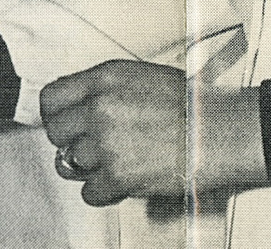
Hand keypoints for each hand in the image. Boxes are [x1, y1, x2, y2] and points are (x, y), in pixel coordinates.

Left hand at [40, 61, 267, 206]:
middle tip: (95, 147)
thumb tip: (78, 107)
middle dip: (72, 142)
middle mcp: (100, 107)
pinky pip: (88, 192)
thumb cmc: (190, 106)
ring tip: (116, 162)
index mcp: (106, 77)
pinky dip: (105, 191)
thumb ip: (106, 89)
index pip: (51, 98)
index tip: (66, 125)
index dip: (55, 115)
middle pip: (55, 133)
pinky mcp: (117, 174)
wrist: (219, 132)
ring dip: (90, 168)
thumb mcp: (143, 78)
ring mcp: (106, 142)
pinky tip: (124, 179)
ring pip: (68, 164)